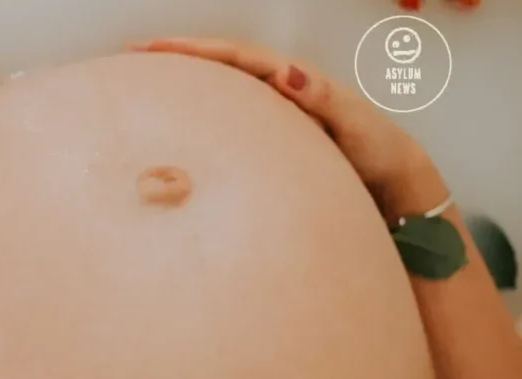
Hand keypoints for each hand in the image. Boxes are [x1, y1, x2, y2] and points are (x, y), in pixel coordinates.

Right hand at [130, 38, 431, 209]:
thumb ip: (323, 98)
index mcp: (294, 80)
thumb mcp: (355, 124)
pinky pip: (226, 113)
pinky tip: (176, 119)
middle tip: (133, 54)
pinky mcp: (270, 135)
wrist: (393, 183)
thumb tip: (287, 72)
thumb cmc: (376, 153)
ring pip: (219, 87)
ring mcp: (272, 111)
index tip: (155, 47)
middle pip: (219, 64)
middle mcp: (279, 89)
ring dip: (183, 79)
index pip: (235, 56)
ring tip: (144, 80)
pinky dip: (199, 108)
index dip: (194, 50)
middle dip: (177, 56)